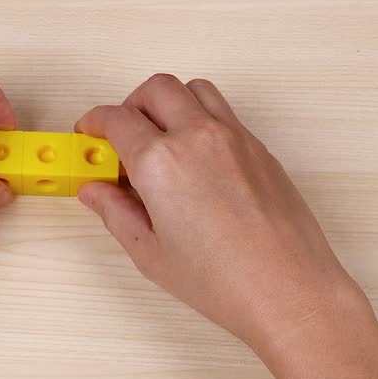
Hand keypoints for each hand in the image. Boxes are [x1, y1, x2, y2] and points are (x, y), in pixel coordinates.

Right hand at [75, 74, 360, 348]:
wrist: (288, 289)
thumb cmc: (222, 281)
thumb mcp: (151, 253)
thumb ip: (116, 213)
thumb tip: (94, 191)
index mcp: (160, 162)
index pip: (116, 119)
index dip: (94, 123)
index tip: (89, 134)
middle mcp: (196, 136)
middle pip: (155, 89)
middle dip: (130, 105)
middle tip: (122, 138)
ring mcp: (233, 137)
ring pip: (194, 90)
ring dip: (170, 103)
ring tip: (162, 140)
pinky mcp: (259, 148)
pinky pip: (224, 113)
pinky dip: (201, 119)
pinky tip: (197, 160)